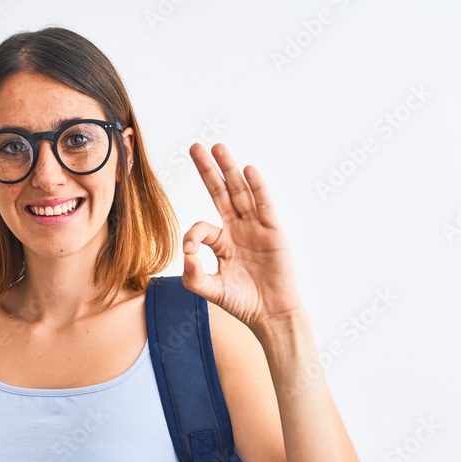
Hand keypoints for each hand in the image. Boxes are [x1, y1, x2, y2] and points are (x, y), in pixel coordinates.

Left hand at [182, 143, 303, 328]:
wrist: (271, 314)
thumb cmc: (243, 302)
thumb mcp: (212, 291)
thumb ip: (194, 277)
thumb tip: (185, 256)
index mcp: (222, 242)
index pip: (202, 227)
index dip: (193, 236)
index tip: (190, 252)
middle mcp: (238, 229)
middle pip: (221, 193)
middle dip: (208, 170)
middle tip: (196, 147)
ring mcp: (256, 228)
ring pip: (241, 193)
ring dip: (230, 169)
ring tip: (218, 147)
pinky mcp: (274, 231)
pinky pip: (264, 205)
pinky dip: (257, 187)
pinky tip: (248, 170)